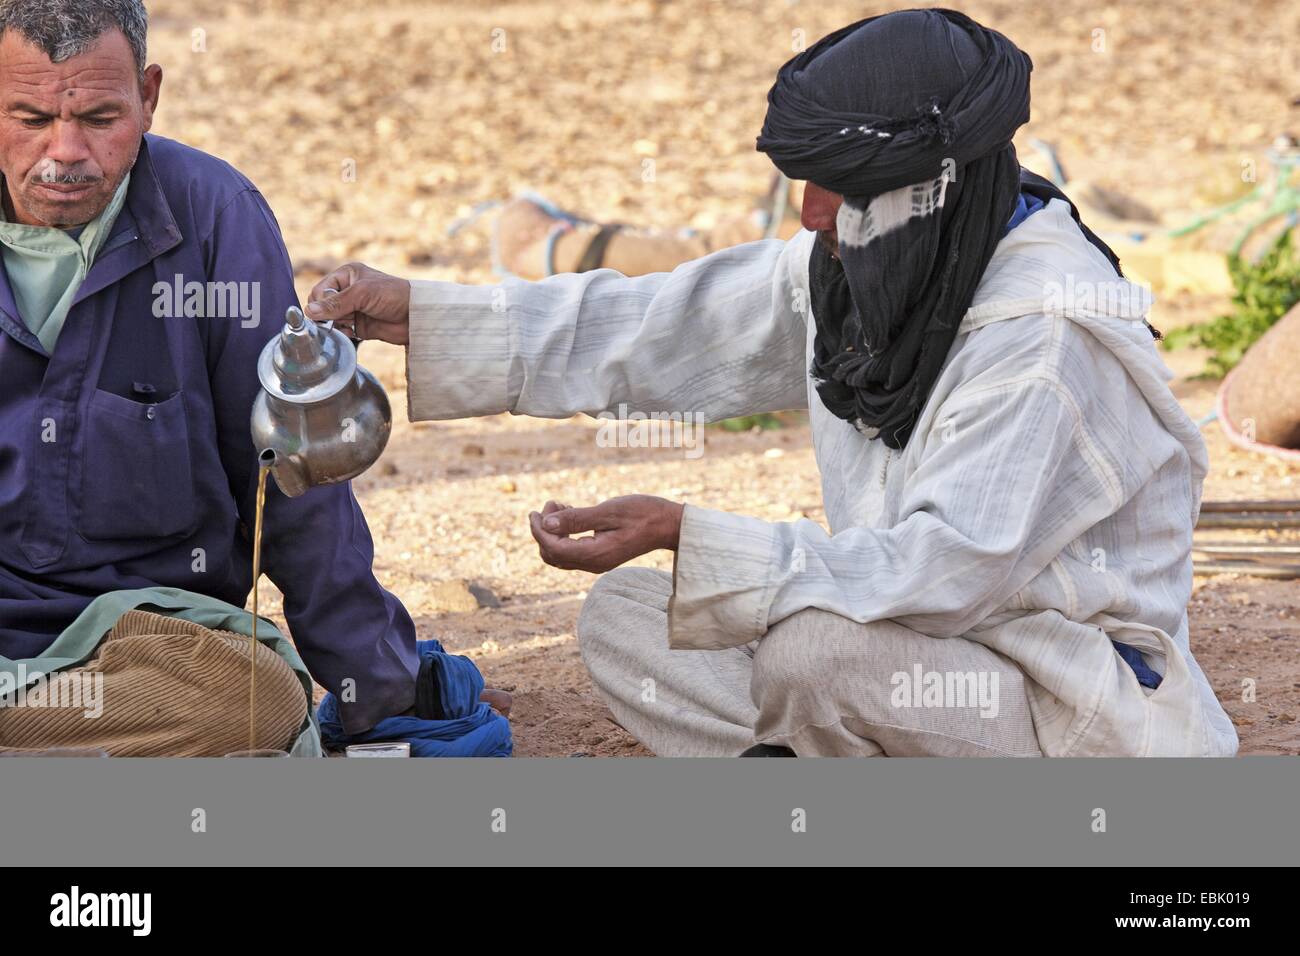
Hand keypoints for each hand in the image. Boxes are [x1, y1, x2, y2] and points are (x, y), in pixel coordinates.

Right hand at [307, 262, 410, 344]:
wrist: (416, 316)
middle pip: (323, 306)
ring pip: (331, 320)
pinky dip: (342, 334)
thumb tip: (310, 312)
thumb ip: (335, 303)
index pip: (321, 289)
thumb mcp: (362, 294)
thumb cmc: (393, 296)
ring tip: (349, 325)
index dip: (321, 302)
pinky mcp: (358, 326)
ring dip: (335, 325)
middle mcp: (348, 291)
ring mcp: (353, 309)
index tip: (326, 312)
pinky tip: (351, 332)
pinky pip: (341, 331)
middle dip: (328, 315)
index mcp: (346, 275)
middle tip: (340, 319)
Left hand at [528, 496, 683, 573]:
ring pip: (560, 554)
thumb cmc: (643, 514)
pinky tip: (570, 513)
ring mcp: (597, 562)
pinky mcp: (600, 556)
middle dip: (544, 530)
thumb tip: (546, 524)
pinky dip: (564, 534)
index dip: (538, 531)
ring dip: (553, 531)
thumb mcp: (608, 511)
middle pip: (552, 555)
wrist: (668, 525)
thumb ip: (576, 519)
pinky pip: (572, 550)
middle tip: (551, 504)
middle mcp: (594, 564)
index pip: (553, 548)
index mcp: (595, 554)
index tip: (534, 512)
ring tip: (559, 505)